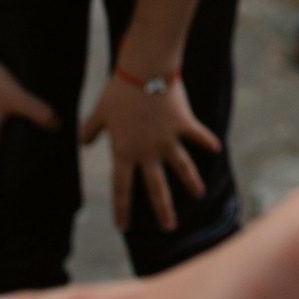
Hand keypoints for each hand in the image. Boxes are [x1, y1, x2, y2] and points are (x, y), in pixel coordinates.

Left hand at [82, 69, 221, 231]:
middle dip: (163, 210)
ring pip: (182, 168)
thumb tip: (83, 143)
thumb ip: (90, 130)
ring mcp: (169, 140)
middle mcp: (148, 152)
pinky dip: (207, 143)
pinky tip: (215, 150)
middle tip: (169, 227)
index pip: (122, 188)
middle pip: (156, 188)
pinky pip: (199, 137)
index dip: (122, 209)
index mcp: (124, 152)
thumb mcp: (98, 112)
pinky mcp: (185, 125)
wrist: (144, 71)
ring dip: (191, 183)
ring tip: (198, 195)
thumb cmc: (118, 92)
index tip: (123, 227)